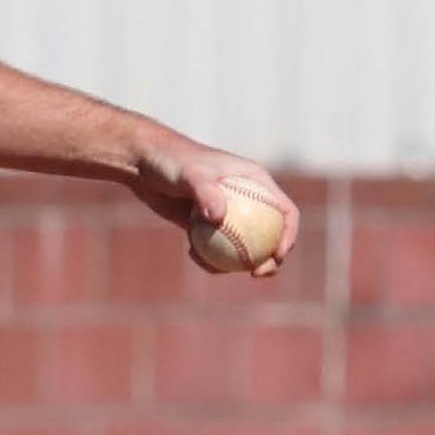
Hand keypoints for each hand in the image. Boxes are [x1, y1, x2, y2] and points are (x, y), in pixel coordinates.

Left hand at [128, 132, 297, 279]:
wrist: (145, 162)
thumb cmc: (172, 160)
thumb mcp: (190, 174)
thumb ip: (205, 193)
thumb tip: (219, 218)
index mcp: (256, 181)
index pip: (286, 211)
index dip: (289, 235)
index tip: (278, 255)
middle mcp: (247, 198)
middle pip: (271, 235)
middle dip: (270, 260)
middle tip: (257, 273)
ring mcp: (229, 213)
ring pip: (244, 246)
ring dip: (237, 264)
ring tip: (219, 270)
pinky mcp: (209, 224)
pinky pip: (218, 248)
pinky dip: (209, 257)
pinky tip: (192, 257)